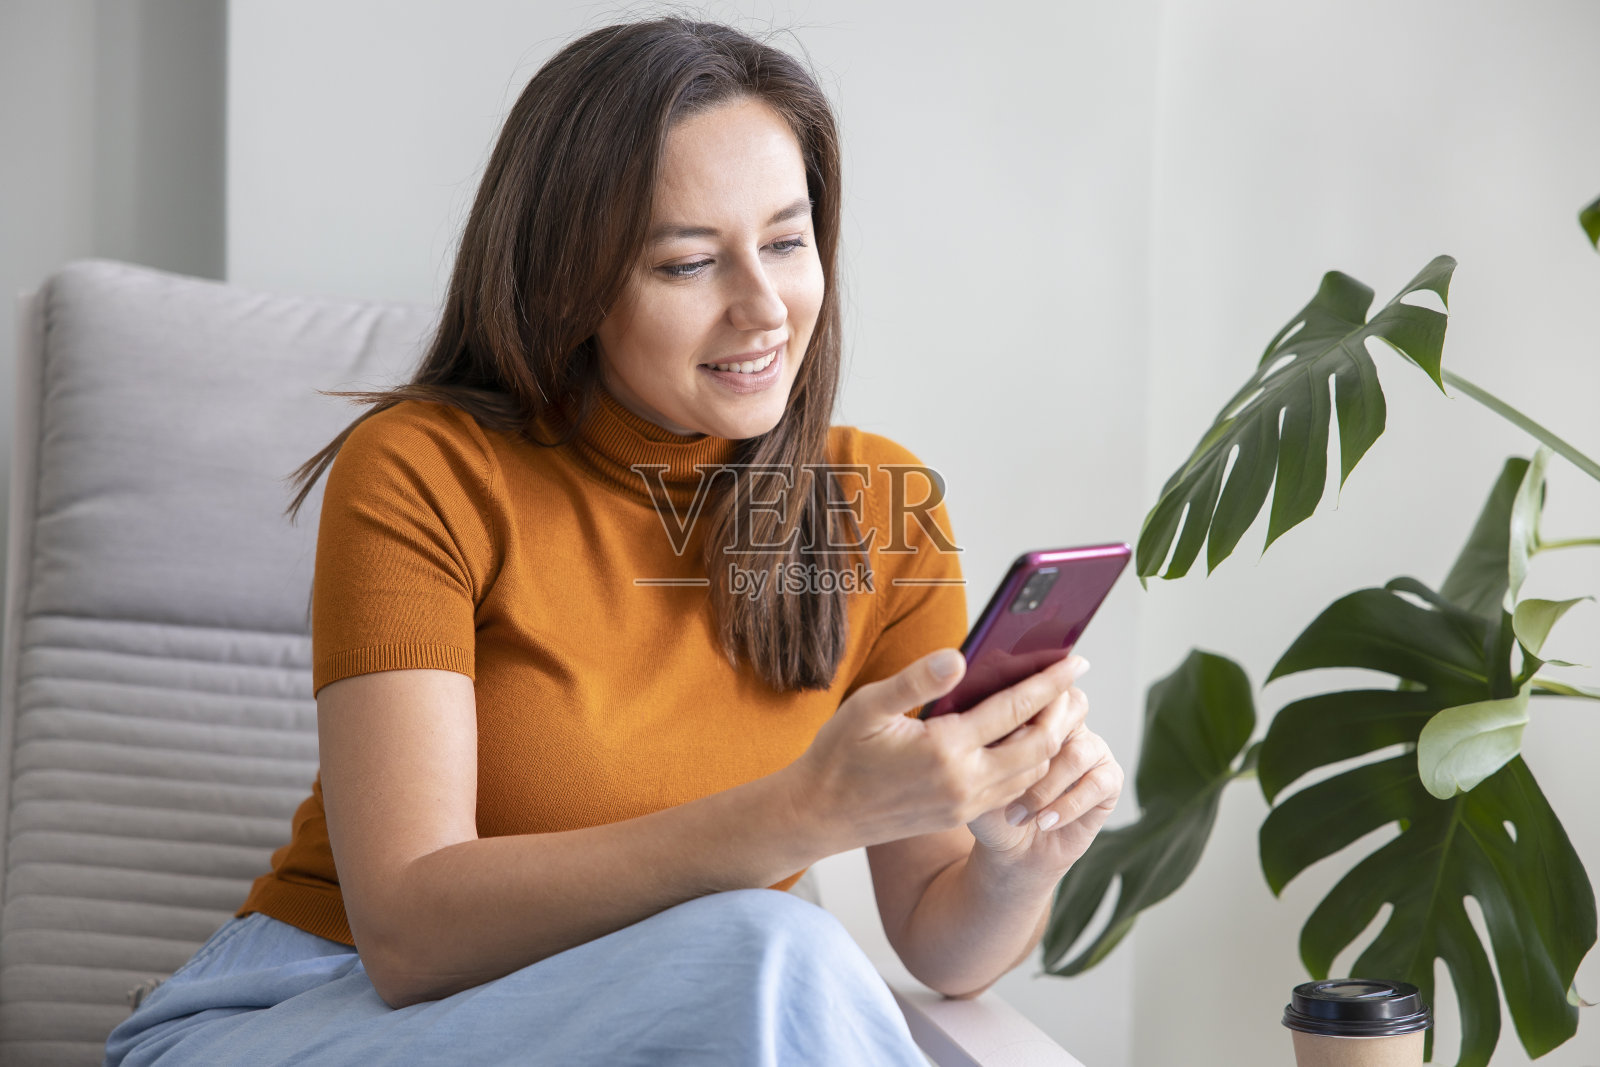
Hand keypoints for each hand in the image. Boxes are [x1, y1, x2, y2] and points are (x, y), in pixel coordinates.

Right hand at [788, 648, 1082, 853]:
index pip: (1014, 710)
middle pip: (1039, 747)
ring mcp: (964, 806)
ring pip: (1031, 775)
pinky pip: (1012, 793)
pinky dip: (1029, 767)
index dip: (1049, 683)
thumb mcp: (869, 706)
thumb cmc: (840, 754)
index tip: (1075, 662)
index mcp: (944, 749)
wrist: (820, 814)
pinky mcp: (960, 818)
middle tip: (1071, 686)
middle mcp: (964, 783)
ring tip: (1054, 712)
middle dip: (1062, 715)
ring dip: (1049, 743)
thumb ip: (918, 680)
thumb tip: (961, 657)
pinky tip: (1024, 744)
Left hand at [966, 661, 1122, 879]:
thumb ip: (985, 743)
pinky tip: (1044, 821)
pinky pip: (1098, 783)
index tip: (1001, 728)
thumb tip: (980, 720)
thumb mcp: (977, 773)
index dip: (1028, 700)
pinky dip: (1068, 805)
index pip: (1042, 685)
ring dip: (1045, 786)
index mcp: (1037, 709)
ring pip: (1077, 751)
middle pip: (1072, 706)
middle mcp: (1069, 723)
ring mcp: (1092, 748)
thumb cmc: (989, 805)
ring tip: (1018, 814)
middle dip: (1040, 740)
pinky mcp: (1108, 779)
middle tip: (1011, 771)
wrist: (1011, 849)